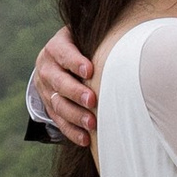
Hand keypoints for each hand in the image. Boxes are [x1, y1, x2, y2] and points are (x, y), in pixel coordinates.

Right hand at [35, 27, 97, 146]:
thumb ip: (99, 39)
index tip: (90, 71)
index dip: (75, 62)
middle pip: (58, 81)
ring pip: (57, 104)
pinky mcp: (48, 106)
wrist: (56, 60)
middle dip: (75, 92)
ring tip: (92, 124)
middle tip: (92, 101)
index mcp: (56, 48)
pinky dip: (72, 131)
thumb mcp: (84, 37)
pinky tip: (85, 139)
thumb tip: (130, 37)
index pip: (63, 53)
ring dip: (75, 115)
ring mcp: (45, 89)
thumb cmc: (81, 46)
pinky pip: (58, 121)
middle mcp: (47, 68)